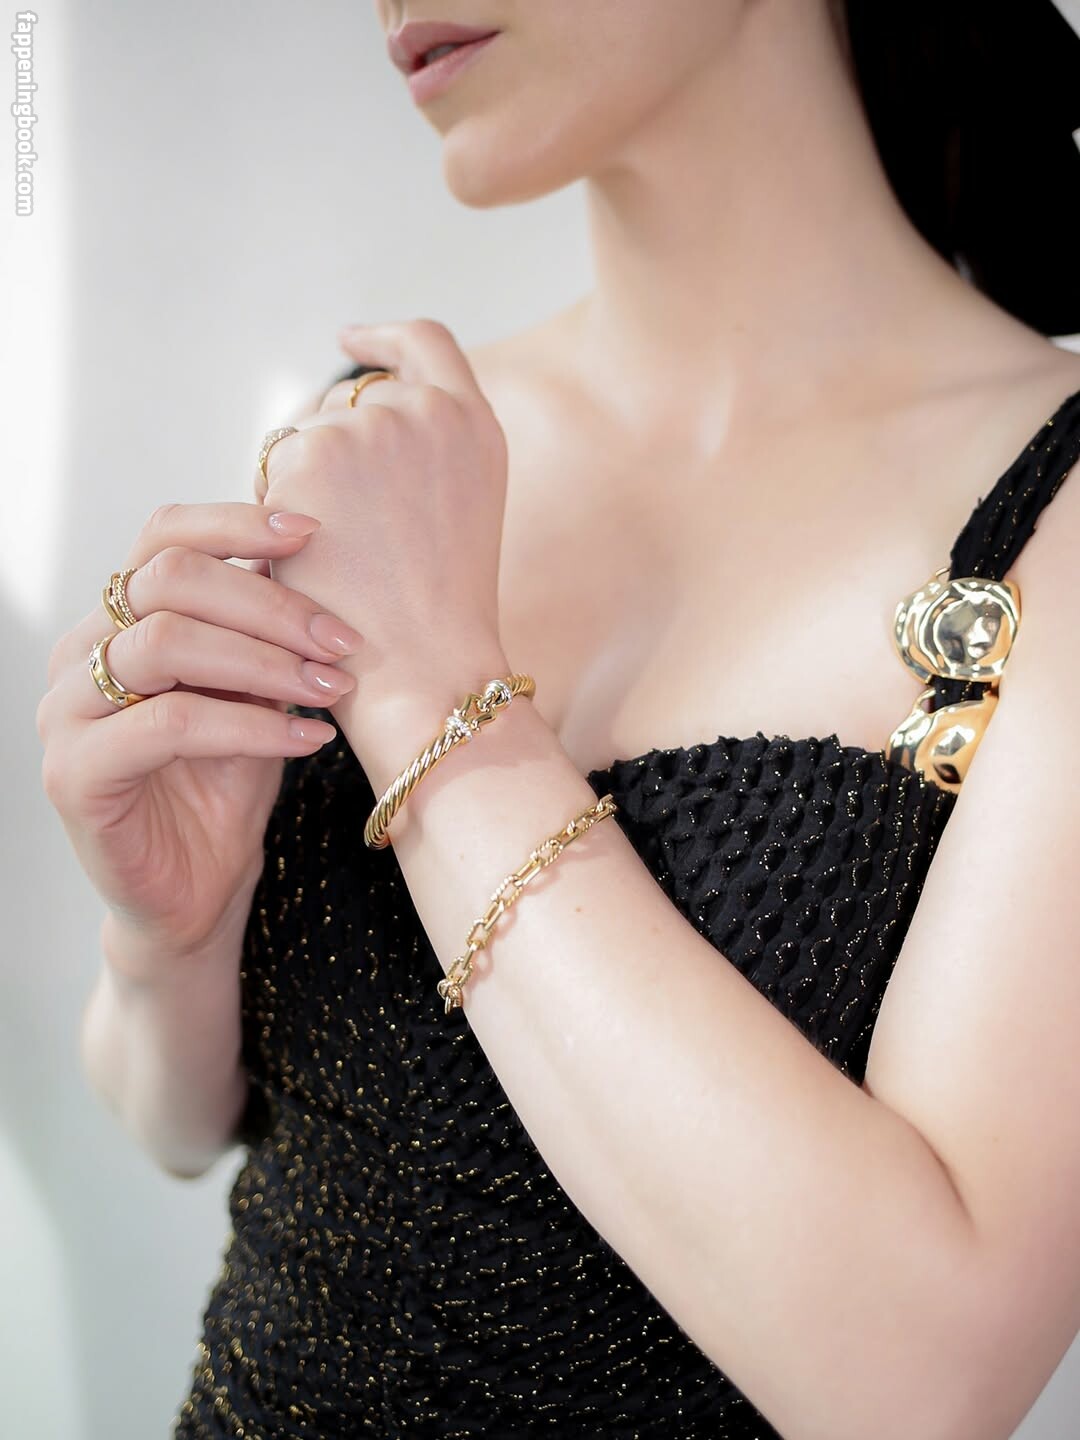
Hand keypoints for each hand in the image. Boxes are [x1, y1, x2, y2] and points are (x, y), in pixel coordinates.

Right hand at [37, 501, 360, 975]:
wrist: (196, 894)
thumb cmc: (225, 787)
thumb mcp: (255, 695)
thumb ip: (266, 633)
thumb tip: (322, 560)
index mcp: (117, 621)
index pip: (163, 538)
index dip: (236, 524)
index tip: (313, 534)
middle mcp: (79, 654)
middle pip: (168, 580)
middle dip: (269, 603)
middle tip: (342, 639)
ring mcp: (67, 712)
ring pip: (165, 643)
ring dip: (264, 661)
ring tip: (332, 688)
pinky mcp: (75, 773)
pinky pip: (170, 724)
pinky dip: (250, 724)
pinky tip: (306, 738)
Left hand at [256, 318, 511, 755]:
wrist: (424, 669)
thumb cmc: (438, 619)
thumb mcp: (458, 516)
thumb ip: (422, 459)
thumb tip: (344, 434)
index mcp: (475, 425)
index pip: (424, 344)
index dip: (382, 338)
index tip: (349, 339)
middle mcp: (427, 411)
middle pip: (349, 400)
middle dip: (332, 451)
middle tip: (342, 534)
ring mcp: (370, 428)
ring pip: (303, 438)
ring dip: (302, 489)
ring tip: (338, 562)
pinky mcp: (312, 456)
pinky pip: (272, 472)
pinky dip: (278, 514)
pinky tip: (311, 561)